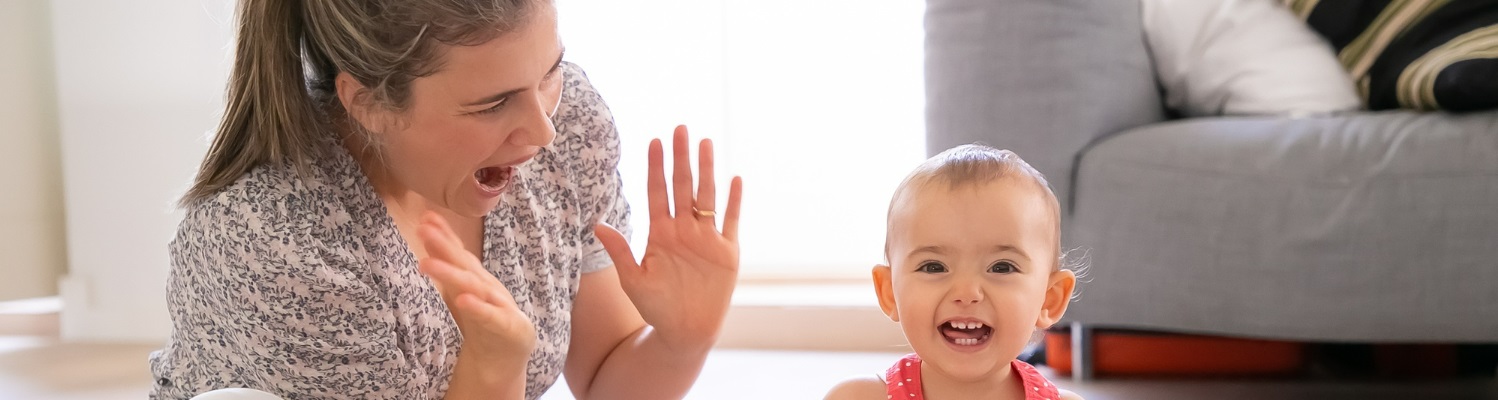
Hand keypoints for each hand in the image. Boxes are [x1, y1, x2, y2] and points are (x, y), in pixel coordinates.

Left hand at [417, 213, 536, 363]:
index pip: (460, 254)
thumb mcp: (461, 293)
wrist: (506, 358)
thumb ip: (448, 266)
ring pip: (474, 287)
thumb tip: (428, 236)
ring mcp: (499, 305)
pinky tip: (462, 299)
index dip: (445, 235)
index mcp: (477, 279)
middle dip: (445, 246)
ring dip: (451, 274)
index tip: (426, 217)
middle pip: (465, 265)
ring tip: (427, 264)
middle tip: (424, 230)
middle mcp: (488, 287)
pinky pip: (490, 316)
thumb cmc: (483, 322)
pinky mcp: (508, 327)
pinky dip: (477, 307)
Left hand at [594, 125, 743, 349]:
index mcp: (660, 233)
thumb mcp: (634, 280)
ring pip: (707, 196)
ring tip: (706, 143)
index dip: (656, 167)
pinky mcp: (726, 252)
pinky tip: (735, 179)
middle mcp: (684, 230)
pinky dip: (734, 201)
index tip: (654, 141)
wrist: (685, 332)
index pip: (657, 192)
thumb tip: (598, 225)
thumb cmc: (657, 308)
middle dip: (681, 157)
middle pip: (682, 186)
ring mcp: (706, 239)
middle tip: (680, 128)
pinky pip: (731, 221)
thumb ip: (620, 252)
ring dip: (707, 169)